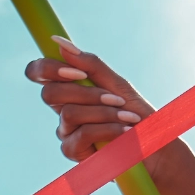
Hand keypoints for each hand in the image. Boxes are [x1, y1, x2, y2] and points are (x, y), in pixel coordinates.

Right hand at [25, 38, 153, 162]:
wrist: (155, 145)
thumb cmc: (137, 114)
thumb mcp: (117, 85)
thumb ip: (90, 65)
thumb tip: (58, 42)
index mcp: (70, 88)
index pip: (39, 72)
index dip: (48, 69)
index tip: (79, 73)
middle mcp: (63, 109)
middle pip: (49, 93)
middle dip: (86, 93)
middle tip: (115, 98)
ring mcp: (66, 132)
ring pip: (69, 113)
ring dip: (104, 112)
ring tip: (128, 117)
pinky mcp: (73, 152)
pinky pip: (82, 134)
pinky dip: (108, 129)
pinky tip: (126, 132)